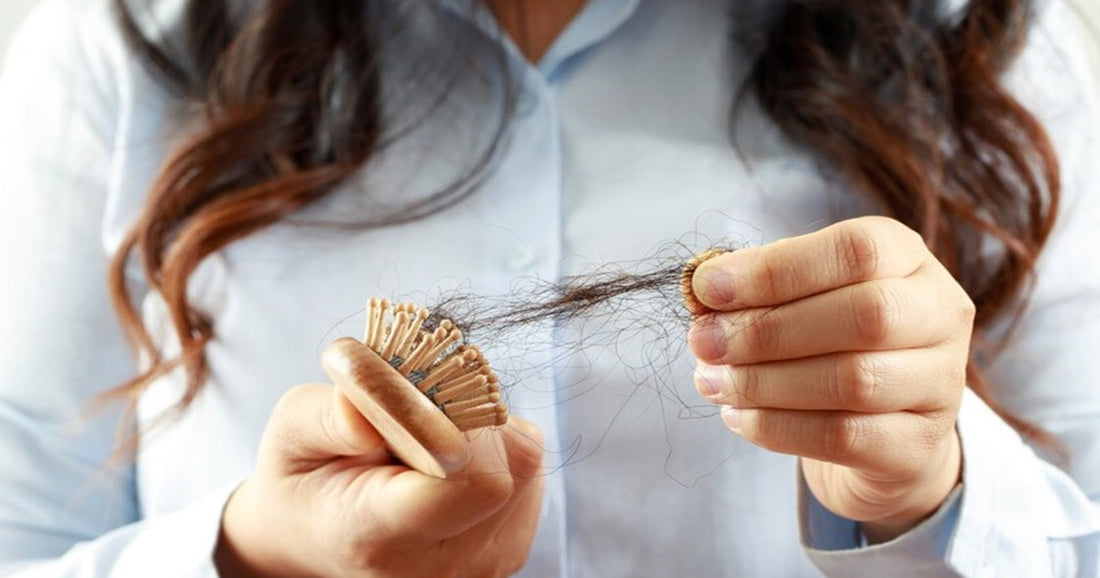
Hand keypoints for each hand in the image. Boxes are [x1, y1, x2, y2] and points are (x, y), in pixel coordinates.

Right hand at [215, 381, 544, 576]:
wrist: (316, 534)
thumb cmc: (305, 476)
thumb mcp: (292, 431)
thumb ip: (332, 413)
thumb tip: (386, 401)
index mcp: (378, 536)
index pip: (469, 482)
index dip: (458, 425)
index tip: (418, 396)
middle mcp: (439, 566)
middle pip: (504, 467)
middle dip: (468, 416)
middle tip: (419, 408)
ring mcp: (481, 566)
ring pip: (523, 460)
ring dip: (484, 429)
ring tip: (428, 438)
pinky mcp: (509, 550)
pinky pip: (528, 471)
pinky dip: (497, 449)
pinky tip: (450, 459)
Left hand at [689, 216, 969, 542]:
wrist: (878, 431)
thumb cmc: (825, 344)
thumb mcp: (793, 300)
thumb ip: (752, 290)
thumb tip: (700, 290)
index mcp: (906, 258)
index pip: (856, 251)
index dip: (775, 269)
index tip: (707, 288)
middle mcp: (938, 314)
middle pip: (864, 315)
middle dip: (767, 330)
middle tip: (704, 342)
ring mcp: (940, 384)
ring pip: (854, 381)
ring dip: (765, 382)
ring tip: (712, 381)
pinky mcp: (919, 447)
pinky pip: (844, 437)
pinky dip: (777, 427)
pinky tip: (738, 417)